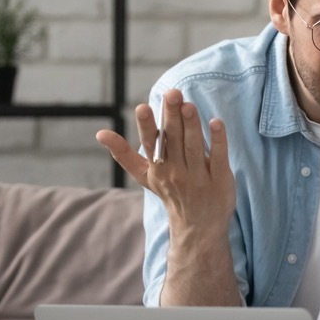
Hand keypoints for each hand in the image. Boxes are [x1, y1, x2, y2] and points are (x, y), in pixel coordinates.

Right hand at [96, 89, 235, 233]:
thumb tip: (99, 133)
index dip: (146, 126)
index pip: (150, 144)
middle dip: (171, 116)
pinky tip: (216, 122)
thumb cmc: (170, 192)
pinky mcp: (220, 179)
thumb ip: (124, 153)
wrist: (198, 226)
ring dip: (191, 125)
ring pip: (193, 147)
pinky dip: (217, 140)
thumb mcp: (144, 176)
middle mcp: (176, 171)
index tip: (142, 107)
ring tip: (188, 104)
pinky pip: (218, 157)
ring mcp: (198, 176)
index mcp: (158, 167)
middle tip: (172, 93)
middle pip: (174, 139)